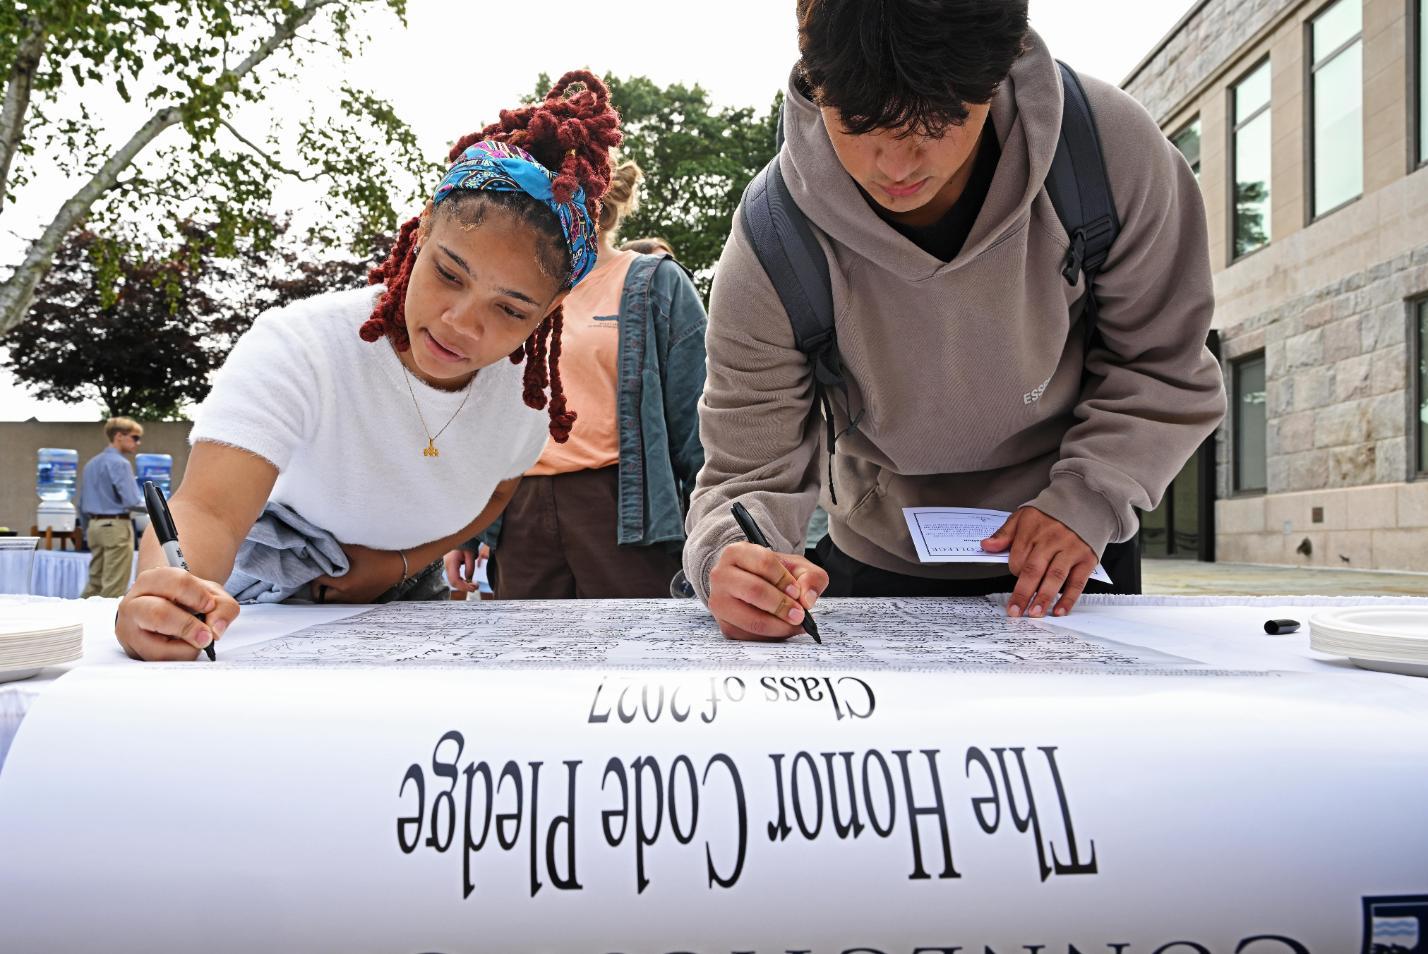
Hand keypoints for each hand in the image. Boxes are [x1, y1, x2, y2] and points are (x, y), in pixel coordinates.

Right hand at [116, 566, 239, 660]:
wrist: (165, 615)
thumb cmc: (186, 603)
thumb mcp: (209, 596)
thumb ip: (223, 607)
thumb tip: (216, 630)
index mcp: (151, 581)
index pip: (175, 582)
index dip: (198, 595)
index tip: (210, 605)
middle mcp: (133, 604)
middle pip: (160, 614)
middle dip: (189, 626)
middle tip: (207, 635)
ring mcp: (130, 631)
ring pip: (155, 646)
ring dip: (185, 647)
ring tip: (199, 642)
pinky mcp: (134, 652)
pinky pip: (159, 660)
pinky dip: (180, 656)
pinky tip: (185, 647)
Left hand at [311, 544, 404, 603]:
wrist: (398, 566)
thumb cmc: (377, 556)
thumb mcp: (355, 548)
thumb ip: (336, 547)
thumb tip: (321, 544)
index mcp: (343, 584)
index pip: (318, 581)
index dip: (313, 571)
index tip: (314, 564)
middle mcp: (346, 596)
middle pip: (321, 597)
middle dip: (317, 587)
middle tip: (318, 575)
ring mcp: (355, 601)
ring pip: (332, 603)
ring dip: (327, 594)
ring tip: (328, 581)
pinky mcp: (362, 601)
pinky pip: (344, 603)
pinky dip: (339, 597)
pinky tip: (342, 586)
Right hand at [444, 547, 477, 592]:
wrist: (459, 537)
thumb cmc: (465, 543)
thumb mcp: (470, 553)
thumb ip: (470, 566)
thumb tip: (469, 579)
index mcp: (451, 563)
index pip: (455, 580)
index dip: (464, 587)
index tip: (474, 588)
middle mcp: (447, 566)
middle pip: (453, 583)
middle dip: (464, 587)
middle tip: (476, 587)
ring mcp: (447, 567)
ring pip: (453, 581)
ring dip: (463, 585)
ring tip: (474, 585)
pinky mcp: (450, 567)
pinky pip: (454, 577)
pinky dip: (461, 581)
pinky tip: (468, 581)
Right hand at [707, 542, 827, 640]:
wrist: (752, 583)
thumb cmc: (773, 574)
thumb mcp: (796, 567)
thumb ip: (810, 577)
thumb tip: (807, 599)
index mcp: (737, 553)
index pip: (764, 563)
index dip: (784, 579)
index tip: (797, 591)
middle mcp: (721, 576)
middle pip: (755, 590)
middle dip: (782, 605)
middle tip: (799, 614)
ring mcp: (719, 603)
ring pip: (751, 619)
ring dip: (779, 626)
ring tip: (794, 624)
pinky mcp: (725, 625)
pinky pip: (750, 636)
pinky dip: (771, 637)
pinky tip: (783, 629)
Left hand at [980, 507, 1098, 617]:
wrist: (1085, 503)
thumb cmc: (1051, 514)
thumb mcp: (1023, 516)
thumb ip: (1004, 533)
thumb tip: (986, 546)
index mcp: (1033, 530)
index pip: (1018, 557)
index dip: (1013, 571)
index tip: (1014, 577)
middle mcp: (1052, 541)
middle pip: (1034, 570)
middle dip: (1023, 593)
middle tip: (1015, 611)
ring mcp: (1071, 551)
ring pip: (1054, 577)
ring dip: (1043, 597)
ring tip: (1034, 613)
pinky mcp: (1087, 559)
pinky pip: (1077, 582)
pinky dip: (1068, 598)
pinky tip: (1059, 611)